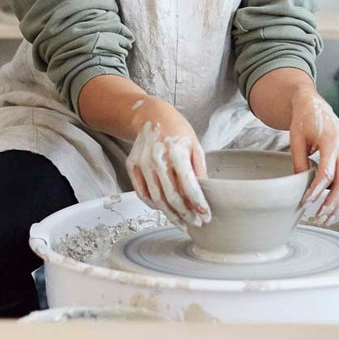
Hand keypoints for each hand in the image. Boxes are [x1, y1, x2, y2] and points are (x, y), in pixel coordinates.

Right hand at [126, 102, 209, 228]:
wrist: (151, 116)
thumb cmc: (176, 130)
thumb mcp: (195, 145)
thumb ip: (199, 170)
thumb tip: (203, 194)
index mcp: (176, 151)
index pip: (189, 186)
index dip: (198, 205)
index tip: (206, 216)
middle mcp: (157, 159)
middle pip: (172, 197)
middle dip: (186, 214)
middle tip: (196, 223)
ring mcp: (142, 164)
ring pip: (157, 199)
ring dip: (171, 215)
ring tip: (182, 223)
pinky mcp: (132, 166)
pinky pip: (143, 193)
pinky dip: (154, 205)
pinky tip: (164, 210)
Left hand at [289, 92, 338, 222]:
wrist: (316, 107)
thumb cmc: (305, 122)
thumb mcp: (296, 139)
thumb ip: (299, 162)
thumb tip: (300, 185)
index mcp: (331, 141)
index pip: (326, 173)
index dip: (317, 191)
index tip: (306, 203)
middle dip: (331, 203)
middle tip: (318, 217)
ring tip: (328, 217)